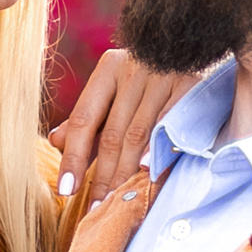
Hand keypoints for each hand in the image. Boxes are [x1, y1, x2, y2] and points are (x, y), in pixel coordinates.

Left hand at [49, 49, 200, 203]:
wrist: (197, 42)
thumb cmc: (150, 77)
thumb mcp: (116, 89)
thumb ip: (89, 117)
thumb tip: (55, 141)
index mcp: (109, 69)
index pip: (83, 120)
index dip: (73, 157)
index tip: (66, 190)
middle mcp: (133, 69)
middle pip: (112, 134)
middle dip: (103, 176)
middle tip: (97, 209)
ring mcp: (163, 75)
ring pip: (139, 134)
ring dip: (127, 172)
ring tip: (118, 201)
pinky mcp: (192, 83)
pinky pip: (171, 124)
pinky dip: (159, 148)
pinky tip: (147, 171)